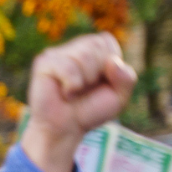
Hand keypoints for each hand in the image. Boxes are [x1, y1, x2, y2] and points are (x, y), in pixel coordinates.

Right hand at [21, 33, 135, 171]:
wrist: (66, 129)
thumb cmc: (91, 110)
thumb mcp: (119, 97)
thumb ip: (127, 78)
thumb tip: (112, 62)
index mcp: (94, 48)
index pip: (107, 43)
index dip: (110, 67)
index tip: (100, 82)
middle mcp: (75, 46)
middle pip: (96, 46)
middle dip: (97, 73)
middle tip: (86, 89)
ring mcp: (58, 53)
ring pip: (83, 56)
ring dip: (84, 81)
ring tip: (75, 92)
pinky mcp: (44, 63)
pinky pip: (66, 67)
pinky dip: (72, 85)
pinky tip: (65, 93)